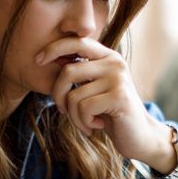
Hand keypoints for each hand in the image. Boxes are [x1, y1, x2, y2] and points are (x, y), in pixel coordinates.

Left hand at [36, 37, 166, 161]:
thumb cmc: (110, 113)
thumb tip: (48, 59)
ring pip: (74, 96)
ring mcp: (118, 78)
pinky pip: (84, 108)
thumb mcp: (94, 88)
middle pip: (68, 72)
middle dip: (58, 96)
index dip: (54, 48)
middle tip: (64, 111)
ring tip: (86, 123)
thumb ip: (79, 74)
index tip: (38, 61)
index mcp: (107, 57)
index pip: (76, 42)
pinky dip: (84, 123)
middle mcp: (114, 63)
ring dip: (74, 116)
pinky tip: (96, 126)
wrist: (139, 136)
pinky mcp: (119, 97)